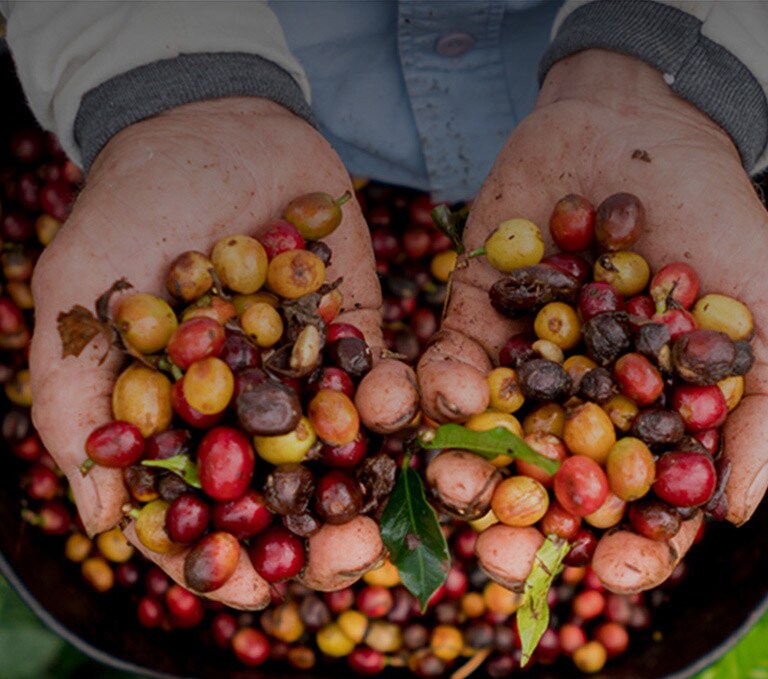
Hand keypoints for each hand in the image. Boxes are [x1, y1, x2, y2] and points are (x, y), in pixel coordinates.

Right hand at [29, 98, 417, 607]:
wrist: (210, 124)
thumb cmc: (130, 207)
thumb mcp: (79, 295)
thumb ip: (75, 401)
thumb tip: (101, 517)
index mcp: (181, 420)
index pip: (197, 513)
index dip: (219, 560)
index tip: (249, 594)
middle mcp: (249, 409)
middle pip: (280, 498)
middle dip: (312, 540)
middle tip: (347, 558)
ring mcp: (308, 373)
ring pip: (341, 455)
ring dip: (366, 491)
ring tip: (386, 518)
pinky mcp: (356, 331)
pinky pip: (383, 380)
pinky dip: (398, 405)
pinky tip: (408, 421)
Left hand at [418, 50, 767, 592]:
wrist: (638, 126)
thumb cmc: (713, 217)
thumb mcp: (761, 311)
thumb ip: (757, 409)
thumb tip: (738, 511)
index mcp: (642, 414)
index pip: (633, 502)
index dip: (625, 547)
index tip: (610, 575)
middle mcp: (575, 399)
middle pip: (546, 484)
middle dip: (523, 527)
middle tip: (501, 560)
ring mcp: (520, 359)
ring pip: (489, 432)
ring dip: (469, 466)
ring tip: (459, 486)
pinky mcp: (473, 313)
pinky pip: (452, 359)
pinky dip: (444, 383)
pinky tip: (441, 401)